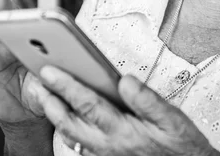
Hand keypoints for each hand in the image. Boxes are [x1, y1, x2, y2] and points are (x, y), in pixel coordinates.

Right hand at [0, 0, 50, 122]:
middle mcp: (13, 36)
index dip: (24, 17)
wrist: (26, 108)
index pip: (30, 22)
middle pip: (4, 16)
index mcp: (36, 38)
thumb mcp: (51, 88)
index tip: (17, 11)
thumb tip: (52, 84)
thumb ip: (49, 85)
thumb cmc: (44, 91)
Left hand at [38, 66, 218, 155]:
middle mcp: (109, 146)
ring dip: (56, 117)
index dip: (66, 85)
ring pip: (71, 137)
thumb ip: (148, 100)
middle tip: (37, 83)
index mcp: (123, 131)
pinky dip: (69, 132)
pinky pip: (80, 148)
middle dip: (50, 101)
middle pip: (69, 122)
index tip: (50, 70)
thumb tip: (125, 81)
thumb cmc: (182, 148)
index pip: (87, 103)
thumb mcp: (173, 120)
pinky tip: (69, 121)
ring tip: (47, 98)